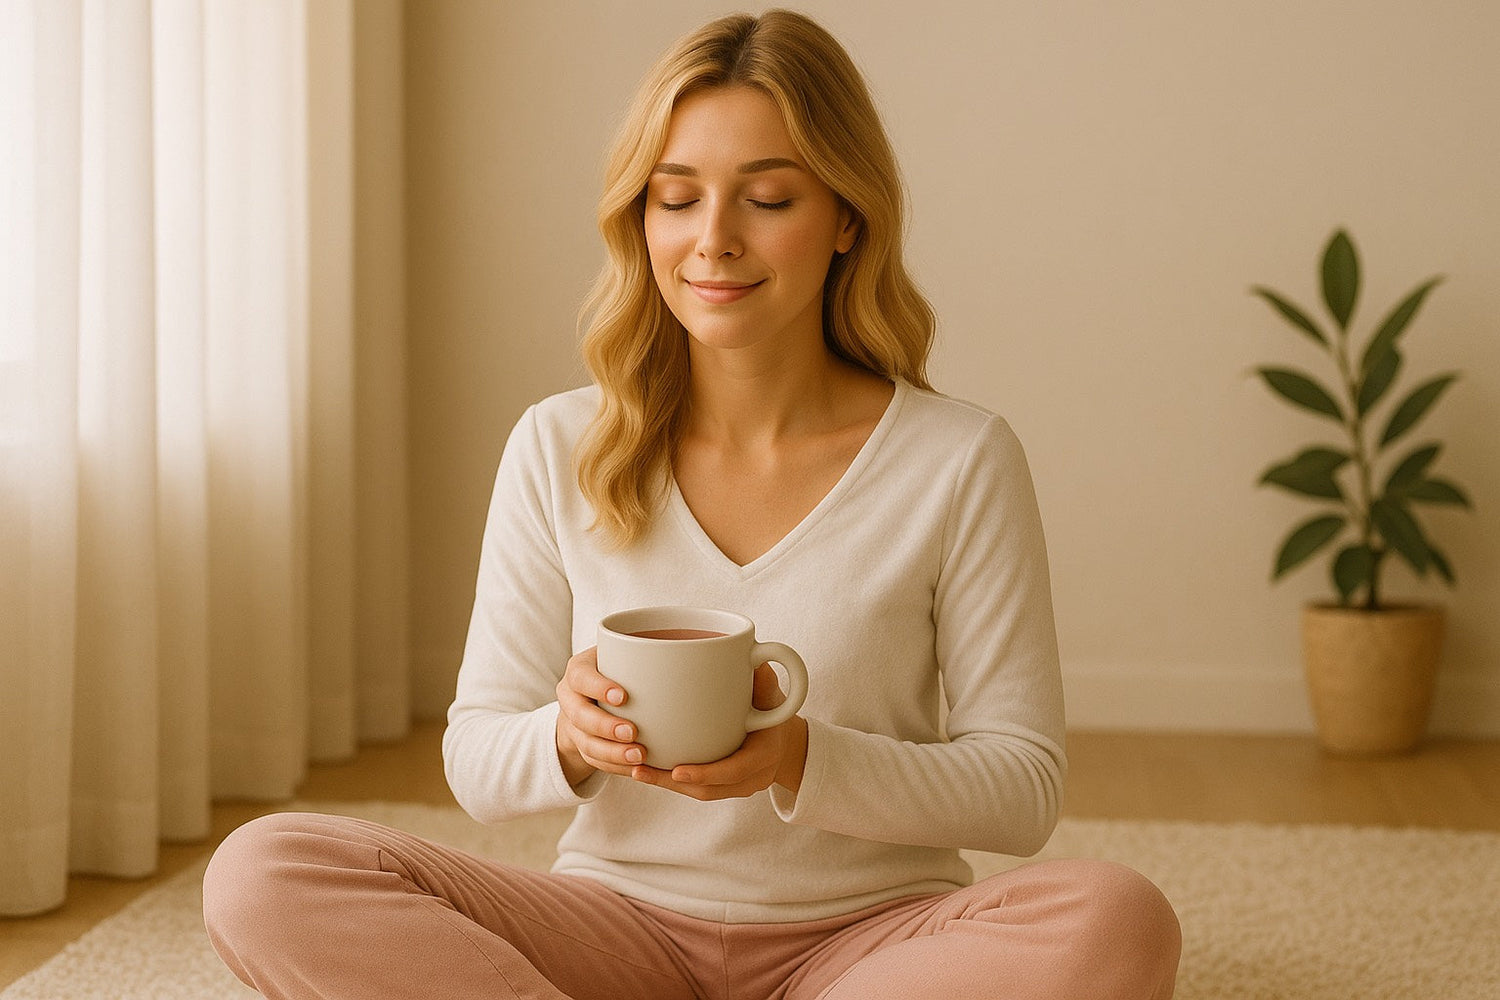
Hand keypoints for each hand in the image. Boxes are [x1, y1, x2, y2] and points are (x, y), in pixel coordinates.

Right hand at [555, 646, 645, 786]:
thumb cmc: (617, 668)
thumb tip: (691, 646)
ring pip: (586, 744)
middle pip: (579, 716)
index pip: (582, 677)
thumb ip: (643, 652)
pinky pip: (594, 761)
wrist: (590, 695)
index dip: (598, 687)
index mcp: (579, 670)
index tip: (623, 697)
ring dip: (612, 753)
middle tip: (632, 732)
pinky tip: (637, 769)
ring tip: (639, 756)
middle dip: (605, 726)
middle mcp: (570, 697)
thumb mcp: (622, 655)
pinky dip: (616, 767)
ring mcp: (572, 725)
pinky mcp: (581, 746)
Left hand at [629, 663, 808, 800]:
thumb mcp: (774, 695)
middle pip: (709, 790)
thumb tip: (752, 650)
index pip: (735, 770)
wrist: (786, 743)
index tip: (677, 771)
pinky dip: (670, 783)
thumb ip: (763, 679)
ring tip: (635, 771)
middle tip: (640, 770)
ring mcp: (737, 787)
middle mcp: (751, 778)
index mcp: (765, 755)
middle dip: (672, 783)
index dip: (706, 774)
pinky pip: (696, 790)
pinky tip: (645, 771)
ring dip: (665, 785)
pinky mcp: (723, 787)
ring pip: (698, 793)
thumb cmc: (775, 712)